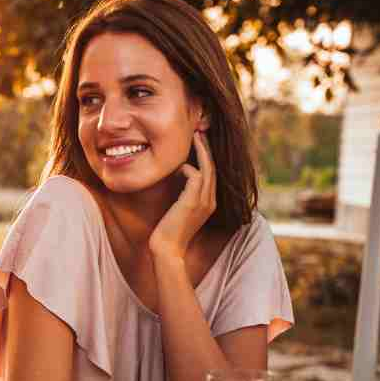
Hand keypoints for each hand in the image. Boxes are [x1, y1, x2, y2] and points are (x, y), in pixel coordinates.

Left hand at [149, 130, 215, 259]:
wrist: (166, 250)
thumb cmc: (167, 230)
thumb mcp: (178, 209)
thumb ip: (182, 193)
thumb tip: (178, 173)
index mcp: (208, 202)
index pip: (212, 174)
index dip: (207, 156)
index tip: (200, 140)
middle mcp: (210, 201)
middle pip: (213, 167)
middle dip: (208, 147)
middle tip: (201, 130)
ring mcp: (203, 202)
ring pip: (208, 168)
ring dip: (201, 150)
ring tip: (195, 136)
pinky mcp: (192, 202)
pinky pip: (195, 176)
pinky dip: (188, 168)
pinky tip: (179, 167)